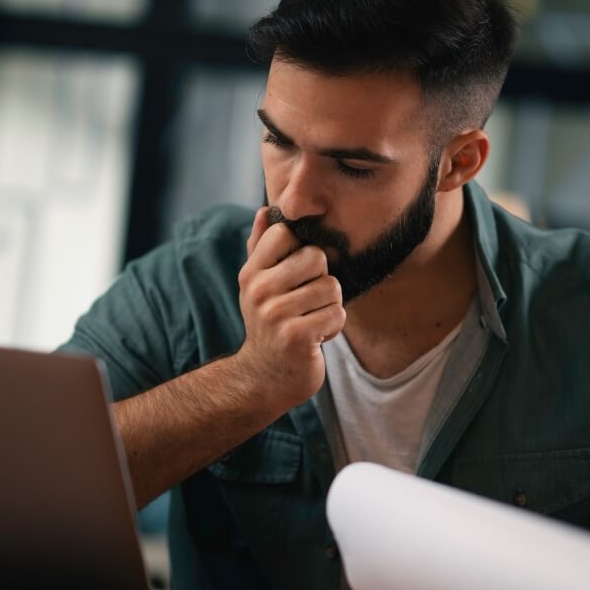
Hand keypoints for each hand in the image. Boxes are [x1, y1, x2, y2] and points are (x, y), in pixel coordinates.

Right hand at [232, 207, 345, 411]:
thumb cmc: (269, 324)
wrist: (264, 378)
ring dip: (330, 307)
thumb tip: (264, 211)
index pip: (286, 234)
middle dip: (322, 281)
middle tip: (307, 303)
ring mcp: (275, 314)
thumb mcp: (258, 286)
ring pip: (331, 287)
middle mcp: (258, 290)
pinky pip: (337, 314)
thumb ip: (261, 248)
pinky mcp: (296, 336)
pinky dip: (334, 327)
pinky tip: (316, 337)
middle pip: (316, 257)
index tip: (296, 276)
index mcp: (251, 273)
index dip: (302, 251)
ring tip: (311, 320)